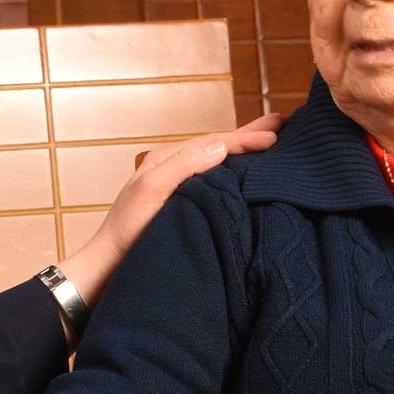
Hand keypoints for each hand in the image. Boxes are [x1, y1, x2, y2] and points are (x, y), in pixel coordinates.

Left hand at [61, 113, 283, 304]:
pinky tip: (249, 178)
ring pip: (219, 164)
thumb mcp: (152, 191)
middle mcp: (174, 170)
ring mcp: (180, 190)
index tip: (275, 137)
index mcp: (166, 161)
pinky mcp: (185, 210)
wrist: (110, 271)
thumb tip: (222, 146)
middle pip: (219, 147)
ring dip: (246, 153)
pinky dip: (236, 176)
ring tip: (272, 141)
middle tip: (283, 123)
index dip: (245, 138)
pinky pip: (216, 185)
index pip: (214, 142)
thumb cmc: (127, 233)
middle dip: (250, 136)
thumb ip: (184, 165)